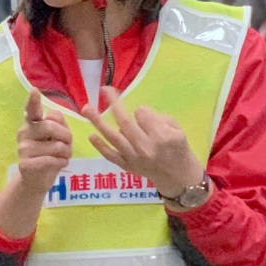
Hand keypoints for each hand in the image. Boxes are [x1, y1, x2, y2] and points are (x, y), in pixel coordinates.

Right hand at [15, 88, 71, 194]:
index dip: (33, 100)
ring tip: (64, 156)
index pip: (31, 109)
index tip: (35, 91)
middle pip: (51, 126)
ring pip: (55, 146)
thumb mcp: (58, 136)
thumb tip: (53, 118)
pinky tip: (62, 163)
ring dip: (66, 152)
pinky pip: (50, 160)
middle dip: (66, 135)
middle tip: (69, 144)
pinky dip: (62, 162)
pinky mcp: (25, 164)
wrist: (37, 179)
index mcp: (31, 122)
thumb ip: (59, 124)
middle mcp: (24, 132)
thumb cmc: (50, 153)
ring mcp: (23, 148)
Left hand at [82, 86, 202, 195]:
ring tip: (86, 109)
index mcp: (160, 136)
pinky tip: (91, 135)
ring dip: (98, 122)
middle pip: (125, 122)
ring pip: (113, 137)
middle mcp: (145, 147)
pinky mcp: (126, 166)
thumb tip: (137, 114)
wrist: (177, 176)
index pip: (142, 114)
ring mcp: (133, 158)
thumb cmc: (178, 149)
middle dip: (113, 104)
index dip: (140, 110)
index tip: (143, 114)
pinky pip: (110, 155)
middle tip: (104, 89)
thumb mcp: (177, 129)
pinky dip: (100, 146)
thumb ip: (158, 118)